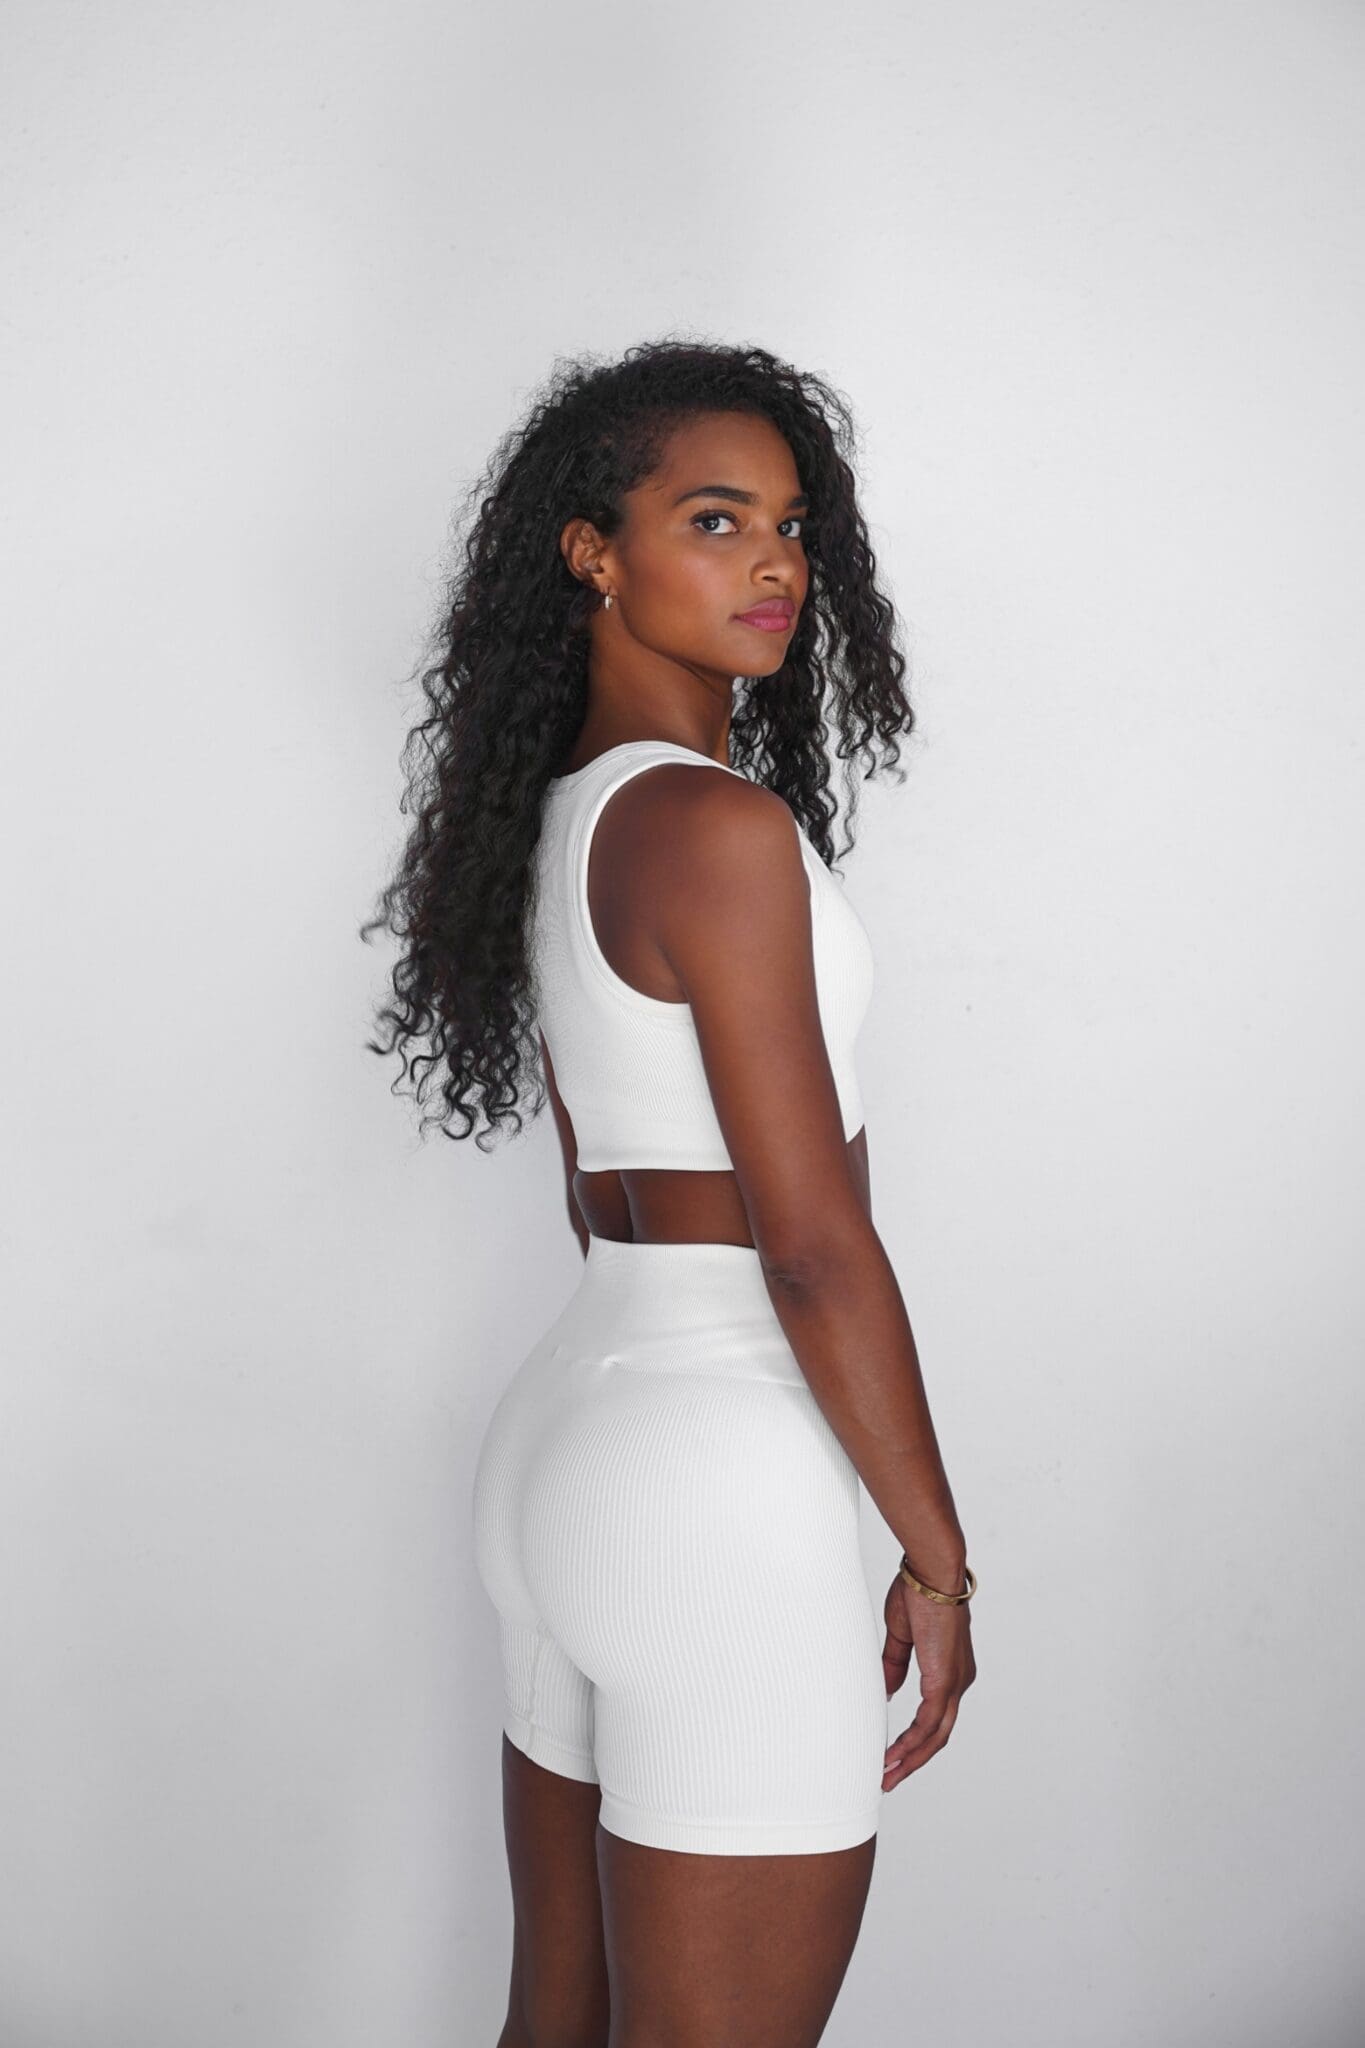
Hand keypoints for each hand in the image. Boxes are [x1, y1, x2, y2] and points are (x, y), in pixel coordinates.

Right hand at [880, 1568, 976, 1789]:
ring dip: (911, 1759)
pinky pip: (929, 1723)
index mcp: (950, 1669)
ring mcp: (954, 1682)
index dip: (915, 1738)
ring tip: (886, 1776)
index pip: (935, 1715)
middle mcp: (958, 1681)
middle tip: (888, 1778)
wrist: (931, 1572)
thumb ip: (896, 1666)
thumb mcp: (902, 1635)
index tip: (893, 1753)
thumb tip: (890, 1693)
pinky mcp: (944, 1680)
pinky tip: (894, 1756)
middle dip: (913, 1760)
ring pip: (936, 1735)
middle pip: (939, 1734)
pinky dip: (912, 1743)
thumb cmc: (917, 1592)